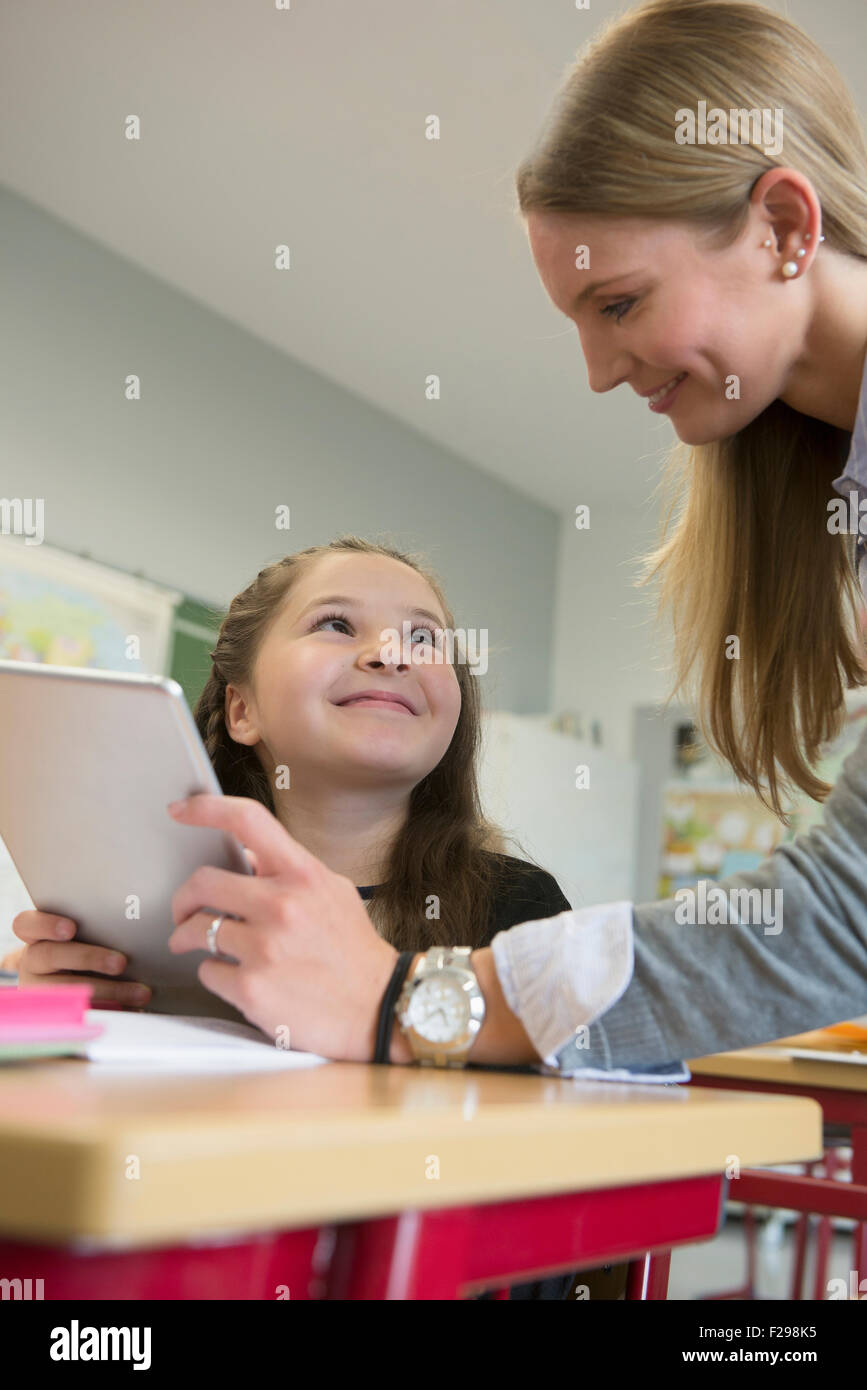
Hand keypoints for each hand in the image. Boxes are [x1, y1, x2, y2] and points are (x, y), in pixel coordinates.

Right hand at [9, 911, 151, 1006]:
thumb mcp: (83, 935)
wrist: (70, 981)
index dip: (46, 925)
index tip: (70, 929)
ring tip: (139, 992)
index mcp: (36, 936)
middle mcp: (33, 962)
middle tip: (121, 962)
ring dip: (107, 990)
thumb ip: (96, 927)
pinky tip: (132, 1009)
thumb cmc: (83, 947)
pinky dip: (108, 1010)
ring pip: (66, 990)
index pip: (26, 924)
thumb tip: (134, 925)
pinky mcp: (56, 1014)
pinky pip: (79, 1015)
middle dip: (88, 958)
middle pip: (50, 955)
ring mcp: (40, 989)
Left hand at [166, 794, 399, 1060]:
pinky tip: (237, 978)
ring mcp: (264, 949)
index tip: (180, 809)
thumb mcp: (332, 893)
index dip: (205, 808)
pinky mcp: (252, 989)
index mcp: (303, 875)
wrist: (379, 1008)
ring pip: (194, 930)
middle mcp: (282, 906)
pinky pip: (207, 972)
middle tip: (183, 911)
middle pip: (201, 882)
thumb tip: (245, 859)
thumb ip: (289, 873)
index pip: (247, 821)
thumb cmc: (353, 950)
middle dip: (183, 899)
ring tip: (201, 946)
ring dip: (190, 938)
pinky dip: (215, 974)